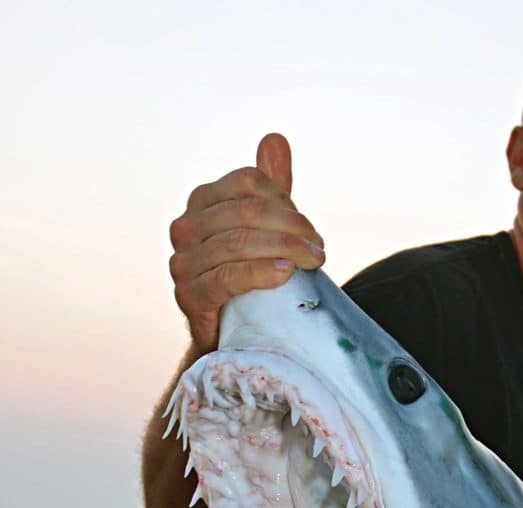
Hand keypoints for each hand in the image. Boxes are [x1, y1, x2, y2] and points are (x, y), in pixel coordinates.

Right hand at [168, 133, 325, 351]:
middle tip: (319, 249)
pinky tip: (286, 274)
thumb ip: (270, 187)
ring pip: (238, 243)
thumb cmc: (252, 274)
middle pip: (246, 211)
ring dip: (285, 250)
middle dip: (291, 228)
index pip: (248, 183)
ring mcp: (182, 262)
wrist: (234, 332)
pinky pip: (226, 278)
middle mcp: (185, 228)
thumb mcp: (265, 229)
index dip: (285, 201)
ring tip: (314, 262)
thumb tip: (274, 140)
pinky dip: (260, 273)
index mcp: (203, 202)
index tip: (309, 229)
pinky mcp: (189, 297)